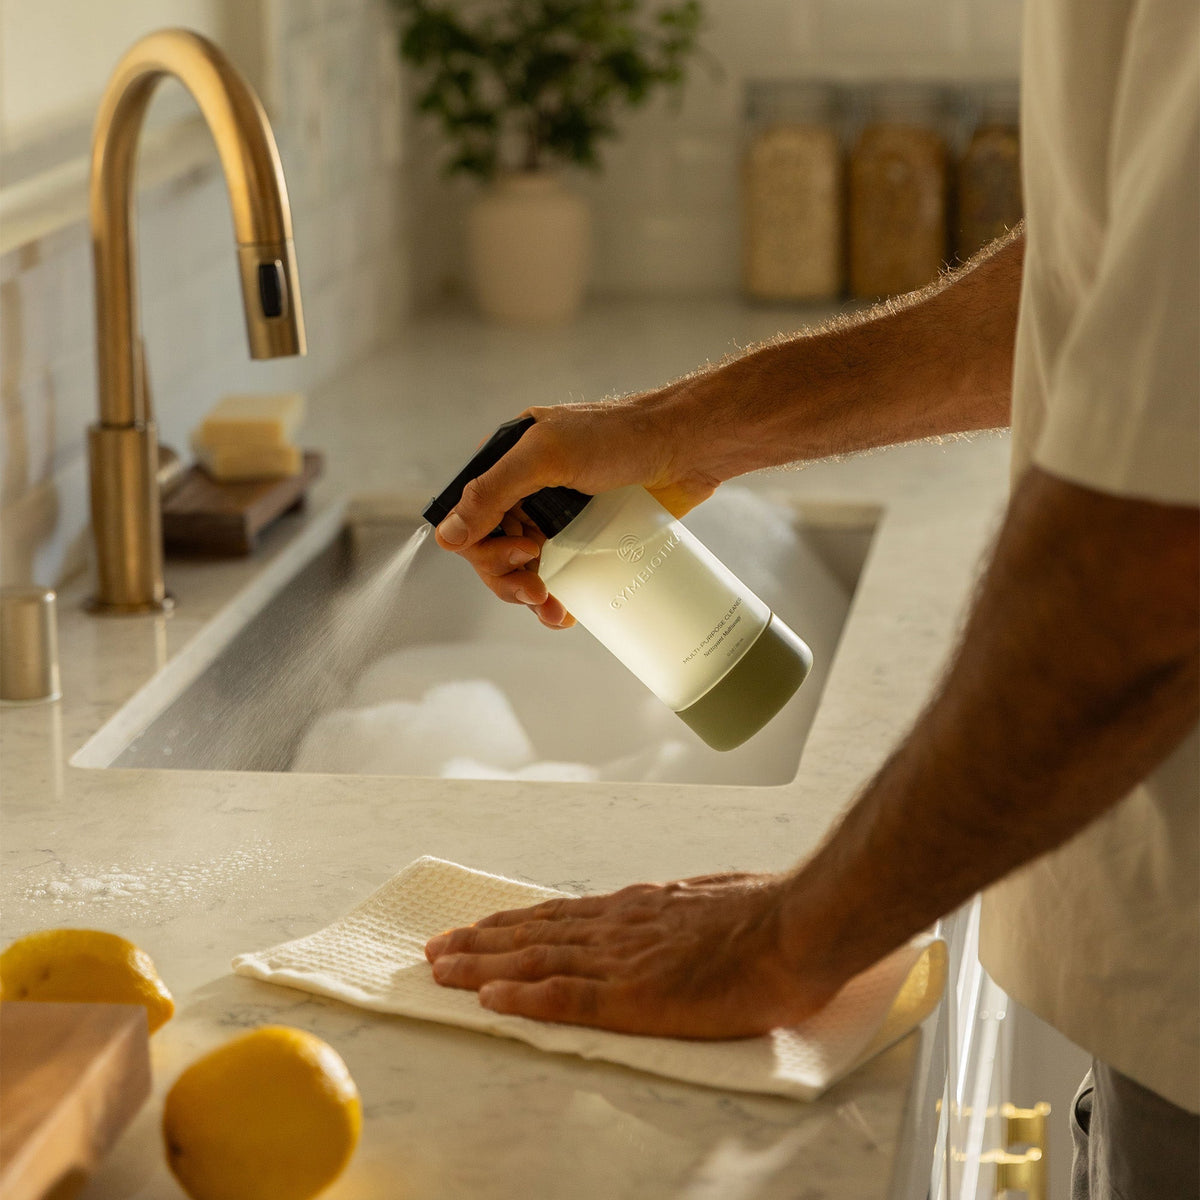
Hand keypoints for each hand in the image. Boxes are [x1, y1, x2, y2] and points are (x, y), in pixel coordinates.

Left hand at [424, 873, 842, 1037]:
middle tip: (437, 947)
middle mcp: (619, 927)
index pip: (561, 915)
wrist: (795, 926)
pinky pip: (567, 997)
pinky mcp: (636, 995)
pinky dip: (523, 997)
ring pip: (537, 960)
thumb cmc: (766, 915)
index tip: (480, 926)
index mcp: (638, 908)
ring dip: (484, 965)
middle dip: (482, 941)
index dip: (515, 923)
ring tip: (443, 968)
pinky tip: (491, 999)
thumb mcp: (712, 899)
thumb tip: (672, 918)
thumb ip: (679, 913)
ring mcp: (623, 959)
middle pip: (535, 934)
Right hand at [433, 392, 720, 629]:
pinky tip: (567, 612)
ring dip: (531, 596)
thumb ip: (493, 492)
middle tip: (538, 593)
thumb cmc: (622, 437)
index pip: (471, 519)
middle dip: (508, 579)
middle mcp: (529, 490)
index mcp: (509, 462)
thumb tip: (446, 537)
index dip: (485, 549)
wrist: (689, 444)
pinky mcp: (591, 535)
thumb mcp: (548, 456)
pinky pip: (562, 574)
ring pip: (526, 568)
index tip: (522, 557)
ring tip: (554, 611)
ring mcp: (560, 515)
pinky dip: (559, 599)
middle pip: (494, 550)